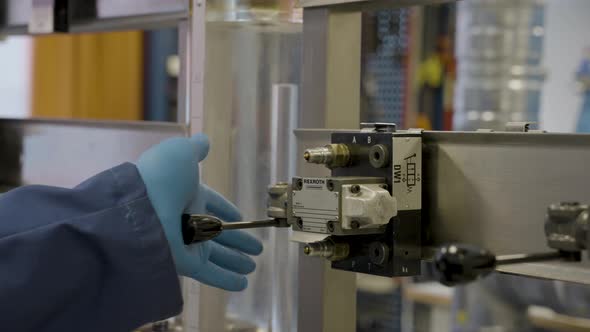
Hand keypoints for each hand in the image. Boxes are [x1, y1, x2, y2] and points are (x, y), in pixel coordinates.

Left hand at [137, 134, 262, 290]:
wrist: (141, 205)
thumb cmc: (162, 176)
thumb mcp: (181, 154)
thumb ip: (196, 148)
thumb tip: (204, 139)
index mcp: (188, 195)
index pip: (212, 204)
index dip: (227, 210)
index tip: (241, 216)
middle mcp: (188, 220)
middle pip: (219, 233)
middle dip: (238, 240)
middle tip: (256, 248)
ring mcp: (187, 243)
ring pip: (217, 255)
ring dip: (236, 261)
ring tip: (253, 267)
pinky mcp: (185, 264)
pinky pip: (210, 273)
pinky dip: (227, 280)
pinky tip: (243, 284)